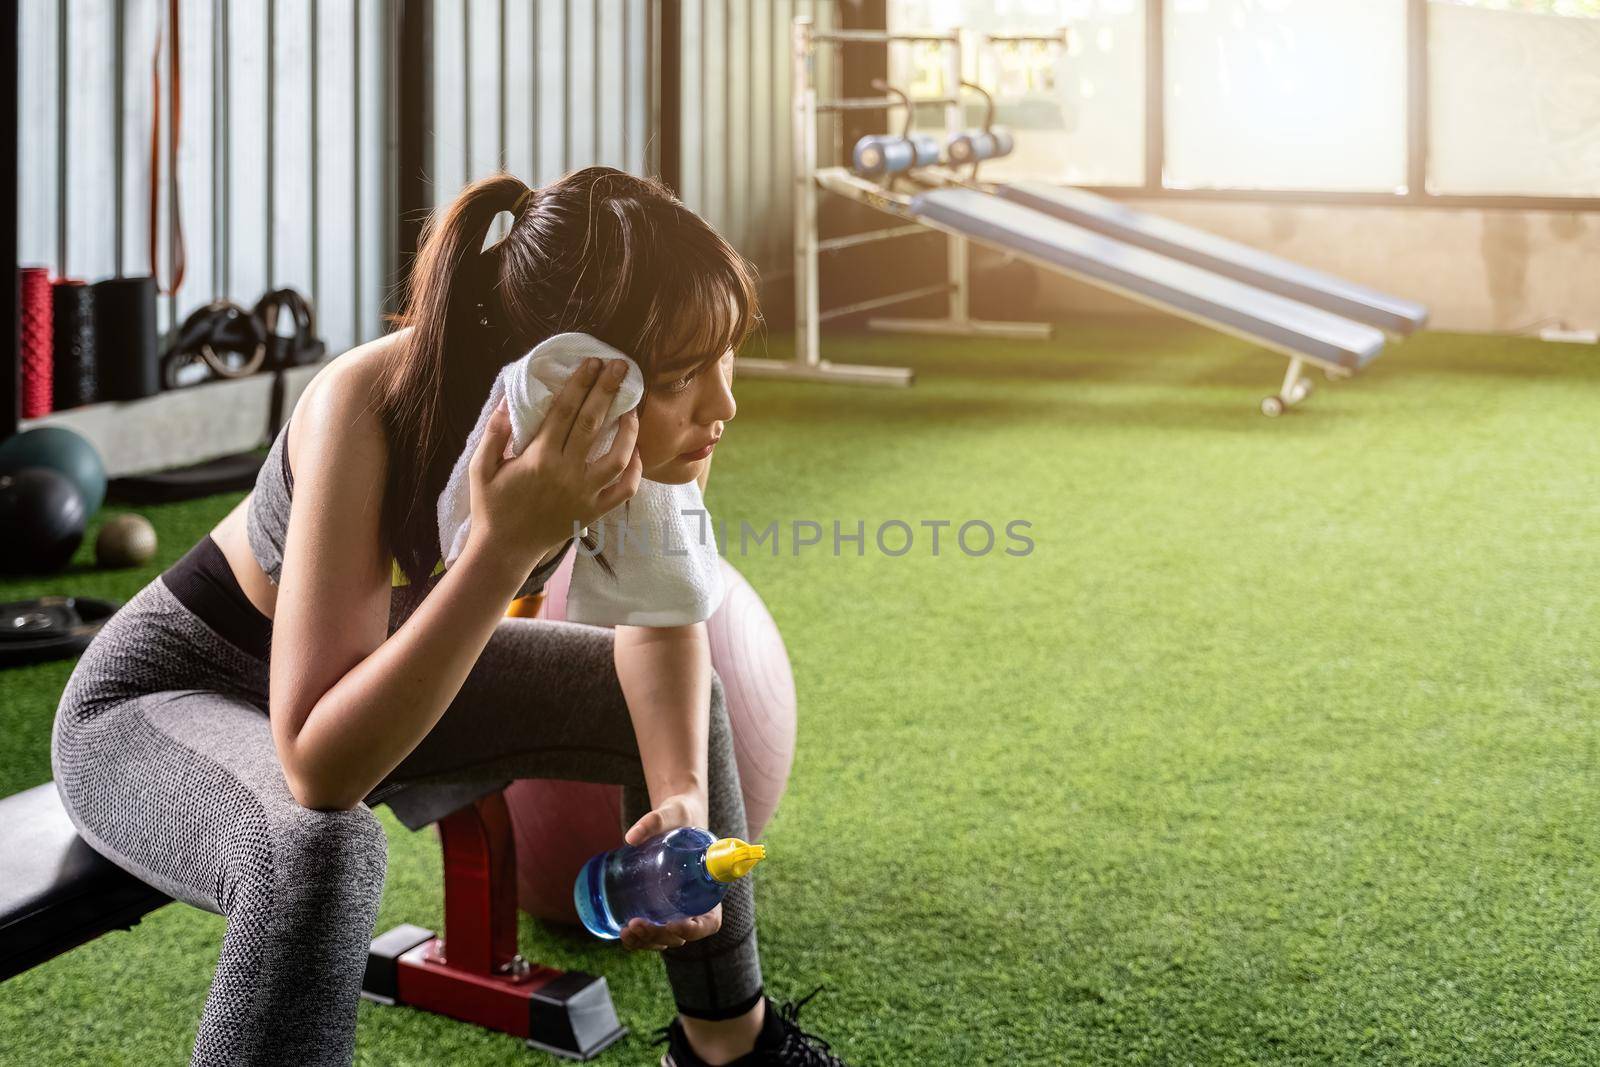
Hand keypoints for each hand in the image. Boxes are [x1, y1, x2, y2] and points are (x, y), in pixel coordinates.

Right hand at [466, 356, 643, 572]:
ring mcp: (584, 494)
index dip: (580, 384)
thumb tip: (507, 402)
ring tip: (632, 408)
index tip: (592, 362)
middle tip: (621, 366)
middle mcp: (566, 473)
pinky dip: (635, 471)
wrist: (505, 550)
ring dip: (629, 430)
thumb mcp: (482, 468)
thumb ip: (495, 434)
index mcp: (539, 458)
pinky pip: (624, 491)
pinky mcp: (593, 512)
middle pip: (594, 424)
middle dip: (608, 391)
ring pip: (618, 457)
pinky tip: (637, 453)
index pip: (565, 411)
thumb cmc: (492, 506)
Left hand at [618, 792, 723, 952]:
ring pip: (664, 939)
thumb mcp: (672, 813)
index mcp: (709, 888)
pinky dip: (640, 939)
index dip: (694, 929)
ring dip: (646, 943)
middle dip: (659, 936)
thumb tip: (630, 837)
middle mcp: (694, 905)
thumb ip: (654, 820)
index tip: (673, 924)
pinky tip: (623, 932)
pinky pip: (652, 932)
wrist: (673, 818)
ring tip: (626, 932)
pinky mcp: (659, 907)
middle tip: (636, 924)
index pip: (709, 922)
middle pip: (681, 935)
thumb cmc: (680, 815)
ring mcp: (675, 909)